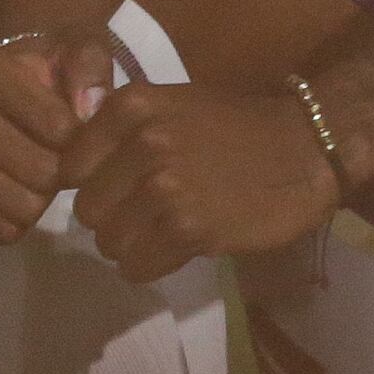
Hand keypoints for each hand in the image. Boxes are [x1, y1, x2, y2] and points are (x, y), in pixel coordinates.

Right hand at [0, 26, 122, 243]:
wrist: (20, 86)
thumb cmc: (56, 73)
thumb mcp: (82, 53)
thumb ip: (88, 70)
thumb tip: (86, 110)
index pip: (51, 123)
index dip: (78, 140)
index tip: (79, 138)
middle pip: (27, 165)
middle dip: (56, 175)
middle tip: (62, 170)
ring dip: (29, 204)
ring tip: (43, 193)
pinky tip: (18, 218)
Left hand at [72, 79, 348, 276]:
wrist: (307, 147)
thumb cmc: (236, 126)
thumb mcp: (167, 106)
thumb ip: (117, 130)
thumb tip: (67, 167)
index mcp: (129, 108)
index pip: (68, 163)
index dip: (87, 183)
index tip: (110, 192)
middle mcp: (141, 143)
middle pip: (86, 207)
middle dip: (108, 218)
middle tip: (136, 219)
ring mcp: (165, 188)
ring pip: (108, 240)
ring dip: (127, 246)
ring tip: (155, 237)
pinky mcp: (191, 229)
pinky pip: (139, 264)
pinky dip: (145, 266)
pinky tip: (167, 254)